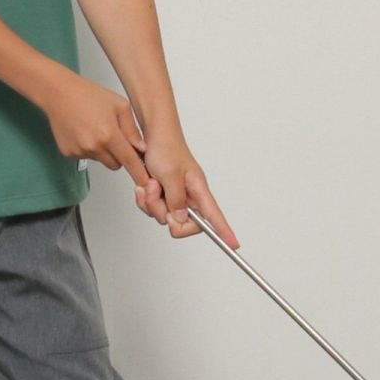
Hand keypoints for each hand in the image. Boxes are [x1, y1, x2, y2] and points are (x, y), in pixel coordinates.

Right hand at [42, 69, 149, 187]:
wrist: (59, 93)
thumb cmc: (89, 95)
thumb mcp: (120, 106)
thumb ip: (132, 130)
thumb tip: (141, 148)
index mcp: (109, 134)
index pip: (129, 161)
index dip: (140, 174)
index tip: (146, 184)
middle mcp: (94, 146)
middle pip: (116, 165)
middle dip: (119, 155)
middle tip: (114, 136)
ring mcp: (80, 151)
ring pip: (101, 160)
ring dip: (103, 151)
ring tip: (95, 129)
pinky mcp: (69, 153)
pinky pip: (86, 157)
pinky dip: (89, 148)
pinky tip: (84, 131)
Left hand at [133, 131, 239, 247]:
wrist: (152, 135)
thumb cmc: (166, 147)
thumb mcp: (170, 174)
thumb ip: (176, 199)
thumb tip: (181, 219)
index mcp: (198, 190)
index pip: (214, 215)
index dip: (224, 231)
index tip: (234, 245)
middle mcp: (189, 196)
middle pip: (180, 224)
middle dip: (162, 212)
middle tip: (156, 192)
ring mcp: (175, 197)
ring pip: (162, 217)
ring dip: (151, 202)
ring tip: (150, 183)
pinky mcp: (163, 195)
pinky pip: (152, 209)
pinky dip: (145, 199)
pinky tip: (144, 185)